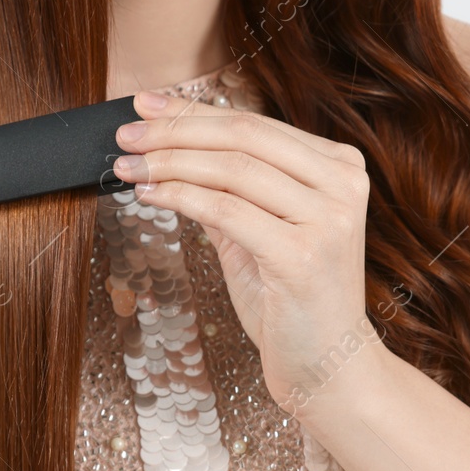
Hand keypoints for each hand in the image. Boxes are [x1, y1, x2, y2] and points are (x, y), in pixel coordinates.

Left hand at [110, 89, 378, 414]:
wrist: (328, 366)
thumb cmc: (290, 297)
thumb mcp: (259, 227)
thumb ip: (226, 185)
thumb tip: (165, 141)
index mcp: (339, 165)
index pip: (253, 122)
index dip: (192, 111)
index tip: (144, 104)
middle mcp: (343, 183)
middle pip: (241, 136)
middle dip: (175, 130)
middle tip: (126, 133)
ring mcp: (329, 219)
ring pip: (231, 169)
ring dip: (169, 162)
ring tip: (128, 165)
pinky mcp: (304, 255)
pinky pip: (227, 211)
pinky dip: (181, 196)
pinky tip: (150, 194)